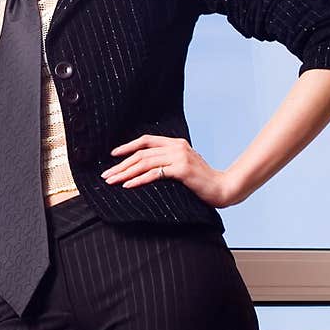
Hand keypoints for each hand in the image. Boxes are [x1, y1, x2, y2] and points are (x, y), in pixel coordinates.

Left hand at [100, 135, 238, 208]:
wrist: (223, 189)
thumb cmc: (202, 182)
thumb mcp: (183, 166)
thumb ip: (168, 161)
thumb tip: (145, 167)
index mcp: (176, 143)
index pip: (146, 140)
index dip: (128, 146)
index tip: (113, 155)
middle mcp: (177, 147)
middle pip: (142, 153)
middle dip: (121, 164)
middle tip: (106, 174)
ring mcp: (179, 157)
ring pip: (145, 163)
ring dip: (125, 172)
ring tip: (112, 181)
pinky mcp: (182, 170)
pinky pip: (154, 174)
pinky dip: (138, 180)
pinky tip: (127, 185)